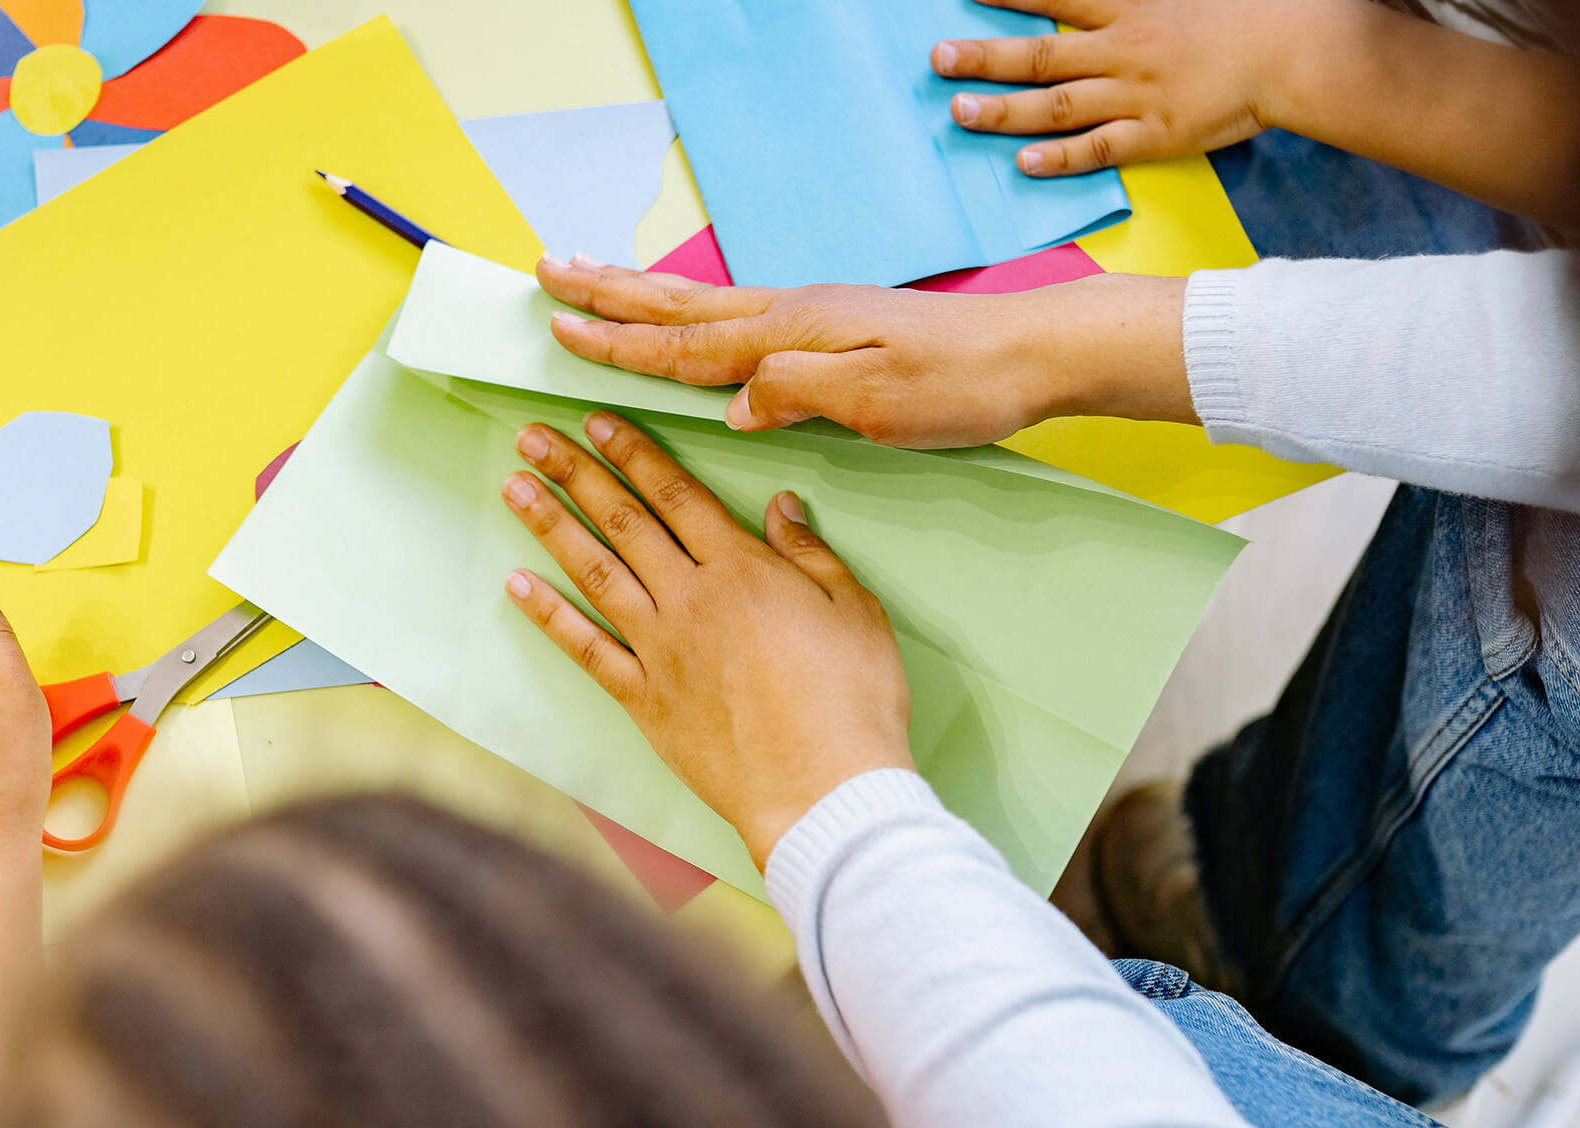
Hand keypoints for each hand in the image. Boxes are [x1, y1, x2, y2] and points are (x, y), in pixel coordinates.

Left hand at [499, 411, 913, 865]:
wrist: (823, 788)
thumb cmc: (853, 701)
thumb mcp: (856, 610)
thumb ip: (811, 555)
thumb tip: (782, 506)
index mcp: (742, 570)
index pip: (676, 494)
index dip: (634, 453)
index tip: (598, 423)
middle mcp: (690, 600)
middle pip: (624, 521)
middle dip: (576, 472)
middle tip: (533, 438)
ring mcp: (661, 651)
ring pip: (595, 573)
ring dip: (551, 526)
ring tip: (515, 488)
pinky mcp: (646, 702)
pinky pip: (587, 650)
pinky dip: (549, 616)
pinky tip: (519, 586)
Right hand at [539, 255, 1192, 447]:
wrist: (1031, 354)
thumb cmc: (961, 383)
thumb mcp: (877, 400)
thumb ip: (796, 393)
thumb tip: (729, 403)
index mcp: (794, 333)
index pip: (687, 343)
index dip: (620, 342)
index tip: (560, 329)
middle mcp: (794, 315)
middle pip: (682, 307)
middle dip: (611, 296)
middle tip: (548, 273)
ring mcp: (813, 318)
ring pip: (706, 307)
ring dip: (642, 296)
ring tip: (592, 279)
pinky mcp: (833, 329)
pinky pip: (738, 318)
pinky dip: (693, 315)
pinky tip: (688, 318)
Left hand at [935, 0, 1342, 175]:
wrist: (1293, 51)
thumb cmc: (1242, 13)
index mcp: (1130, 7)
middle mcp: (1124, 51)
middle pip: (1041, 54)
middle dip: (984, 56)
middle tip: (937, 58)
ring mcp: (1137, 97)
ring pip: (1057, 105)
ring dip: (1005, 109)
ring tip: (959, 111)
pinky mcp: (1156, 137)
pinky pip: (1099, 150)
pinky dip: (1060, 158)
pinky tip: (1022, 163)